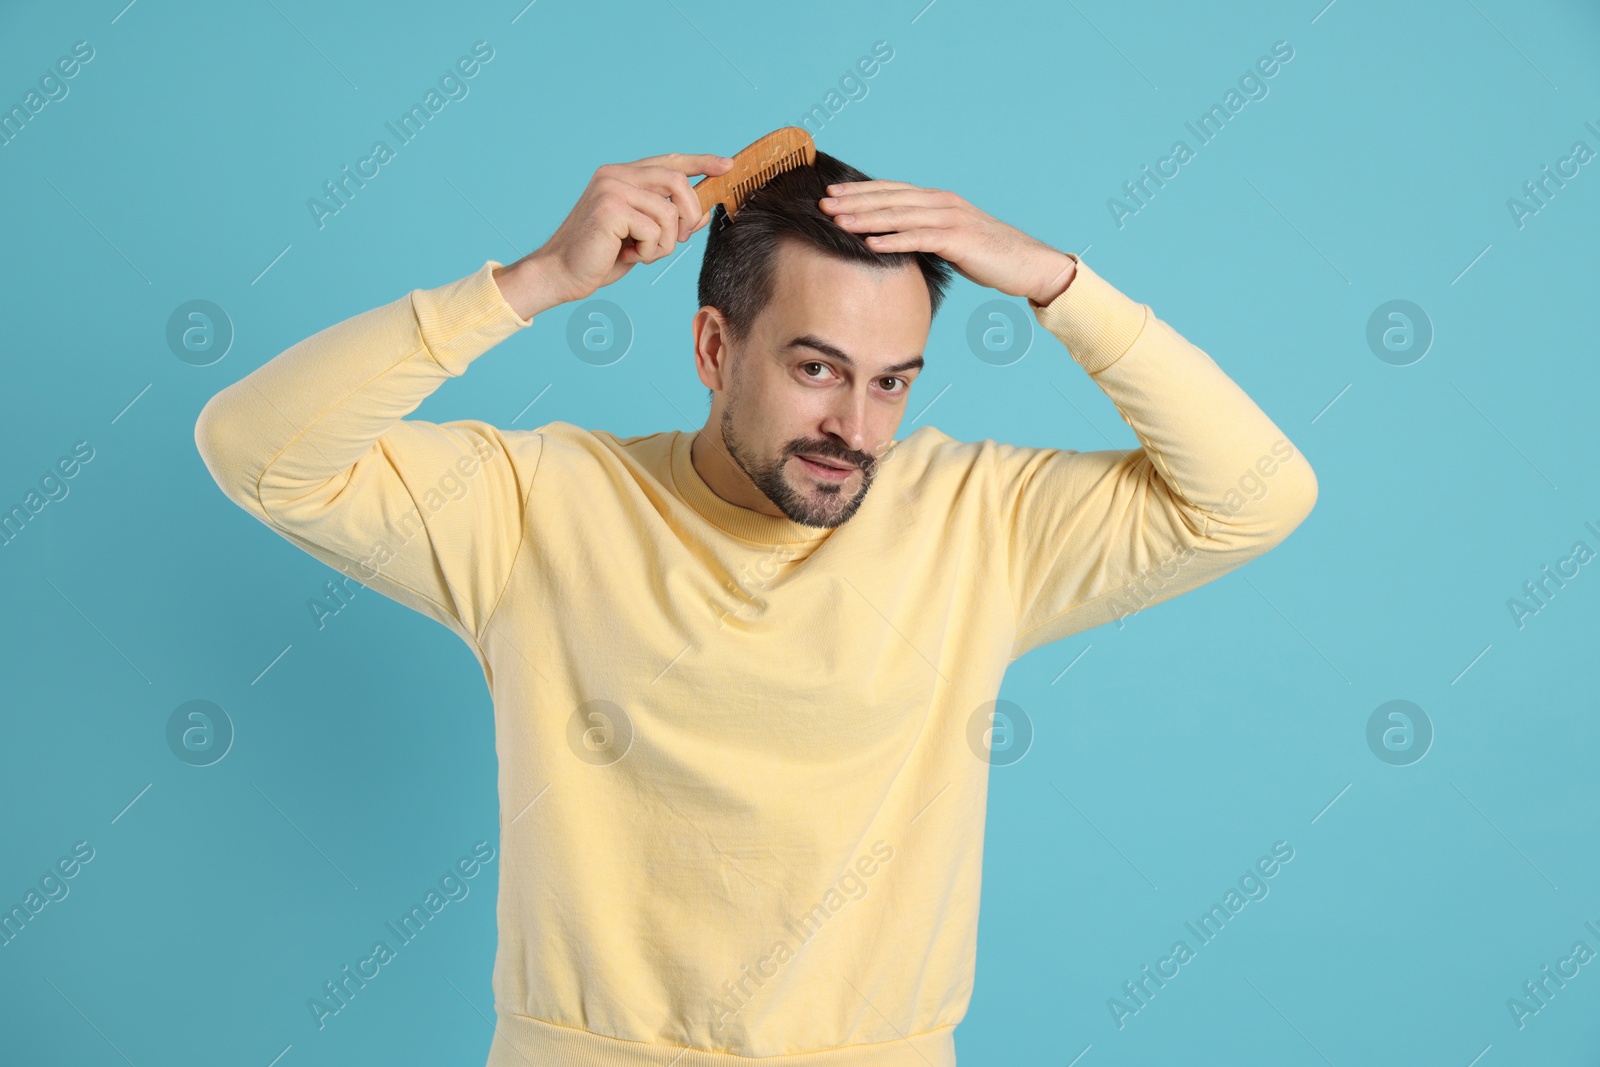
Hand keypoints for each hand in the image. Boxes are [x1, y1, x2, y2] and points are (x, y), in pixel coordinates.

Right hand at [496, 152, 735, 315]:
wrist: (560, 273)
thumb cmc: (599, 257)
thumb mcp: (642, 235)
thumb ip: (668, 219)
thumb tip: (702, 212)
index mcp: (621, 175)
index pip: (669, 161)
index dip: (700, 162)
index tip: (726, 165)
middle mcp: (615, 175)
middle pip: (677, 181)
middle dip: (689, 213)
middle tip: (680, 238)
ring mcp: (611, 188)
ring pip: (669, 212)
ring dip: (664, 243)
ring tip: (641, 253)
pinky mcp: (610, 208)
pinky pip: (655, 230)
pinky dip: (650, 251)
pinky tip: (629, 255)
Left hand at [817, 180, 1076, 305]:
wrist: (1029, 264)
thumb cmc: (990, 257)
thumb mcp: (951, 240)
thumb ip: (926, 235)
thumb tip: (896, 242)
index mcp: (939, 200)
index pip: (892, 190)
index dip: (862, 190)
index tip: (832, 193)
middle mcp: (942, 203)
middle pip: (890, 197)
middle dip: (855, 199)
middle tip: (823, 202)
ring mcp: (951, 219)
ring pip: (900, 215)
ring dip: (867, 217)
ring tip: (838, 220)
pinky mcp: (959, 240)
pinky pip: (919, 238)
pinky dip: (893, 239)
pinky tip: (870, 243)